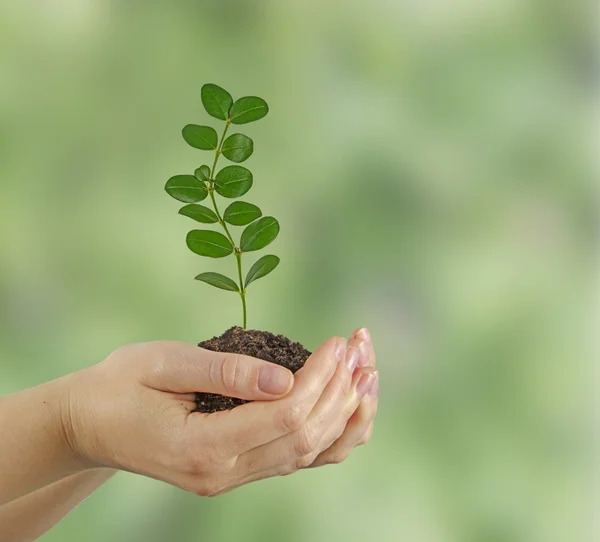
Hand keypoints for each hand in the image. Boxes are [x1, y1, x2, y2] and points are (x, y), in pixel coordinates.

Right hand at [62, 332, 377, 495]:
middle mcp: (223, 474)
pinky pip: (299, 459)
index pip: (284, 417)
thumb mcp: (162, 364)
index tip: (338, 341)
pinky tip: (350, 402)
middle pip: (306, 437)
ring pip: (311, 454)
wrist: (92, 424)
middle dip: (341, 389)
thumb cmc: (120, 386)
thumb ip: (224, 373)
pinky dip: (332, 432)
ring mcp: (233, 478)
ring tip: (368, 370)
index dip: (320, 378)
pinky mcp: (238, 470)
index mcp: (201, 448)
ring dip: (346, 411)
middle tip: (360, 346)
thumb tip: (286, 378)